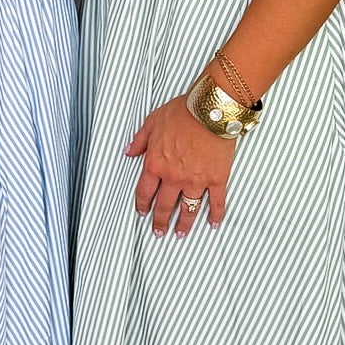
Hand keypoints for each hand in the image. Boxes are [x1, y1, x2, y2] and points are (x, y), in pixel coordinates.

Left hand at [127, 96, 234, 235]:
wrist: (210, 110)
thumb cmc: (181, 112)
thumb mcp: (152, 122)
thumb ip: (139, 140)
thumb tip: (128, 151)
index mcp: (155, 165)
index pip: (145, 192)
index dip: (143, 205)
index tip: (143, 213)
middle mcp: (173, 177)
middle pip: (165, 206)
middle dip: (160, 221)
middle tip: (159, 232)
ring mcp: (196, 181)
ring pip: (188, 209)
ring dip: (184, 224)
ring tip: (180, 234)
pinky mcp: (216, 179)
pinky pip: (216, 202)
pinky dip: (215, 215)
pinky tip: (213, 224)